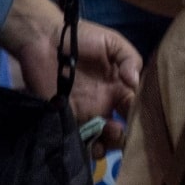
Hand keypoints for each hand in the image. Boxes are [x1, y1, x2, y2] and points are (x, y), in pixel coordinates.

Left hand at [12, 17, 142, 151]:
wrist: (43, 39)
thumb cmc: (81, 38)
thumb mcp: (112, 43)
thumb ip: (130, 59)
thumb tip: (135, 83)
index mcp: (118, 89)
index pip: (135, 110)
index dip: (141, 118)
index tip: (141, 122)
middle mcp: (103, 105)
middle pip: (119, 131)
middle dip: (122, 137)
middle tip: (116, 130)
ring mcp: (83, 114)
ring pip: (100, 140)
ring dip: (106, 145)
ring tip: (103, 137)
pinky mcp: (64, 119)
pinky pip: (76, 138)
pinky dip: (84, 146)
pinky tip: (88, 143)